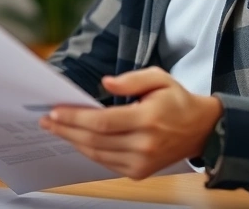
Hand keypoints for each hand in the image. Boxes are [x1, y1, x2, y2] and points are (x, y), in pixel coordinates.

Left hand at [38, 67, 222, 179]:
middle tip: (46, 120)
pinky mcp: (140, 172)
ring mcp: (142, 162)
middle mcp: (145, 144)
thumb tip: (106, 83)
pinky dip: (89, 151)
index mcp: (149, 119)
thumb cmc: (177, 100)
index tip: (55, 111)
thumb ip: (132, 79)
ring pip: (97, 154)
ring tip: (56, 128)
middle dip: (66, 129)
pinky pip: (106, 163)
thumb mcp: (159, 78)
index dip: (76, 117)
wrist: (202, 129)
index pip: (103, 121)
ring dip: (73, 141)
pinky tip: (77, 139)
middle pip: (95, 140)